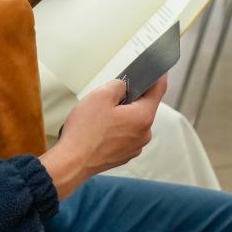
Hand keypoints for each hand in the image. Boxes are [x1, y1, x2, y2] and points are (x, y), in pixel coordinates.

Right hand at [39, 76, 167, 200]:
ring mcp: (134, 147)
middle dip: (131, 98)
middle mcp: (144, 134)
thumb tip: (124, 86)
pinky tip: (99, 129)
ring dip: (122, 115)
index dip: (159, 76)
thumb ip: (118, 85)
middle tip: (111, 94)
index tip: (160, 69)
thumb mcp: (100, 95)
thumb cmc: (85, 132)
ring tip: (100, 116)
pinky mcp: (123, 155)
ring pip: (133, 122)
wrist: (71, 162)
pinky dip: (116, 129)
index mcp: (143, 117)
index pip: (158, 90)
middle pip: (143, 107)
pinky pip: (125, 135)